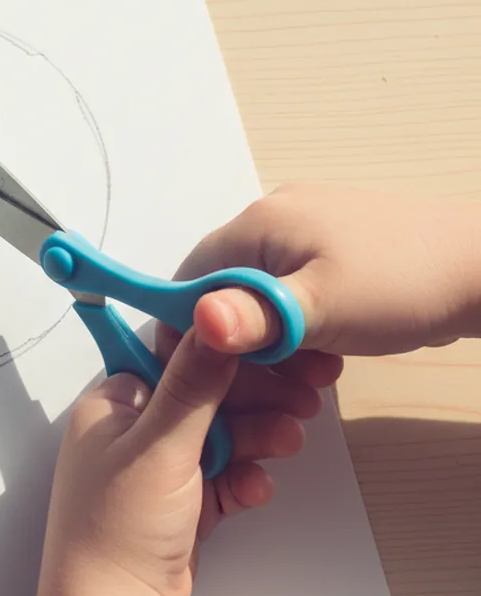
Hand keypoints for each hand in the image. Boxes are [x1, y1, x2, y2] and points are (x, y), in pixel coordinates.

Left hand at [35, 330, 341, 595]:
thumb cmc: (113, 532)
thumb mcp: (159, 447)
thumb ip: (192, 386)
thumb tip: (211, 322)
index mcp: (111, 405)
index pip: (170, 357)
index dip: (220, 354)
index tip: (266, 351)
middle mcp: (130, 432)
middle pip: (203, 399)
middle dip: (250, 403)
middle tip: (297, 401)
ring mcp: (155, 470)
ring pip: (219, 438)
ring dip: (255, 441)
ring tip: (287, 443)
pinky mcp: (178, 505)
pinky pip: (221, 478)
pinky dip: (242, 481)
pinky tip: (255, 490)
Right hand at [174, 182, 480, 356]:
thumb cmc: (406, 284)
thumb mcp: (323, 309)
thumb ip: (255, 316)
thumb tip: (198, 320)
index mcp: (258, 223)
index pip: (189, 280)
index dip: (193, 332)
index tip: (215, 376)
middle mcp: (273, 215)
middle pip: (224, 289)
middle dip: (243, 343)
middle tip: (282, 381)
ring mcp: (305, 227)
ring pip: (259, 295)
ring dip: (275, 341)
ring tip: (315, 370)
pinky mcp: (332, 244)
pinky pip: (291, 290)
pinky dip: (300, 325)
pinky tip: (330, 349)